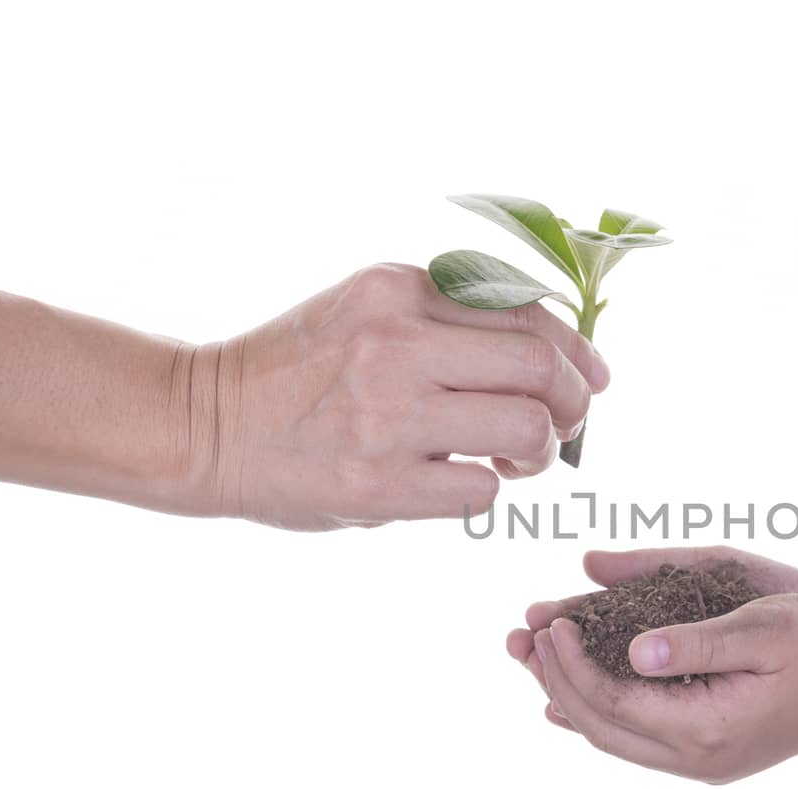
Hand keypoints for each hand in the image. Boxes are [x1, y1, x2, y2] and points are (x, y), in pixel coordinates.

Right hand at [193, 263, 607, 530]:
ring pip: (526, 428)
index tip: (593, 378)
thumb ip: (445, 317)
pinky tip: (459, 482)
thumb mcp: (364, 310)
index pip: (526, 311)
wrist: (204, 426)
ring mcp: (386, 414)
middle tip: (566, 426)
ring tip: (513, 458)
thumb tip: (556, 351)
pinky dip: (488, 489)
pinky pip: (482, 488)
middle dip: (574, 403)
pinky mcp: (379, 482)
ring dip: (538, 452)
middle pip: (541, 368)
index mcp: (396, 290)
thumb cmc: (297, 373)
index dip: (577, 351)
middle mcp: (394, 343)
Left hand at [510, 588, 797, 784]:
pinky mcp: (709, 755)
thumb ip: (697, 640)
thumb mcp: (764, 626)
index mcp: (706, 727)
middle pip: (600, 727)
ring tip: (532, 661)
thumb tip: (633, 651)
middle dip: (555, 681)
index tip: (548, 620)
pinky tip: (571, 699)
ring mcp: (702, 763)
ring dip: (570, 698)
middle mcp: (697, 758)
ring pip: (614, 740)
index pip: (612, 700)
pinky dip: (599, 717)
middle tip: (519, 638)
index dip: (571, 661)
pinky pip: (636, 742)